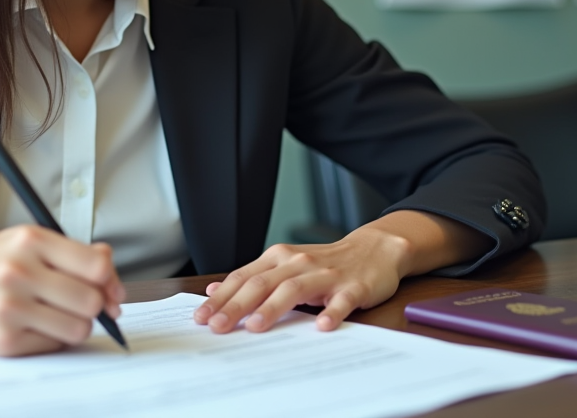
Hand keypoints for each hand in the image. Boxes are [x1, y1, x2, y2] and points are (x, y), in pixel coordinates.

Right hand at [0, 226, 124, 357]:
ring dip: (75, 325)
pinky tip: (34, 325)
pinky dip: (51, 338)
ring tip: (56, 315)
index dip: (111, 281)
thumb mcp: (24, 242)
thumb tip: (109, 267)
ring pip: (78, 328)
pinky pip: (53, 345)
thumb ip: (69, 251)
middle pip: (91, 300)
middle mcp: (19, 272)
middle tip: (81, 304)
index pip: (96, 265)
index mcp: (30, 241)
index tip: (111, 289)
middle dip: (94, 305)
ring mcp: (9, 308)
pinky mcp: (2, 340)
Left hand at [192, 210, 489, 333]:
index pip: (244, 278)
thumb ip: (253, 277)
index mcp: (279, 258)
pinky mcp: (352, 287)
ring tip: (256, 327)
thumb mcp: (286, 266)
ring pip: (295, 289)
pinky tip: (322, 326)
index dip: (222, 298)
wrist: (375, 249)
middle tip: (218, 327)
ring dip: (273, 308)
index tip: (202, 318)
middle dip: (237, 306)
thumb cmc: (326, 263)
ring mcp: (326, 274)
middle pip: (262, 283)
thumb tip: (215, 291)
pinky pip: (341, 300)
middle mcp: (298, 263)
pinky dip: (331, 311)